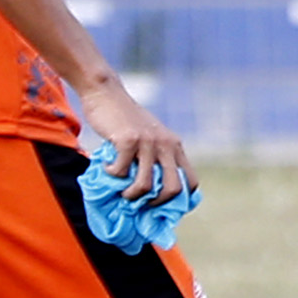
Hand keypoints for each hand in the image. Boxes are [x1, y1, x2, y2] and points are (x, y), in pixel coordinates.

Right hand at [74, 72, 190, 207]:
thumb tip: (149, 194)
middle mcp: (166, 144)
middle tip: (140, 203)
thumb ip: (153, 158)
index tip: (160, 204)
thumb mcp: (148, 138)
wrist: (106, 93)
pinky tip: (106, 166)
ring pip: (145, 185)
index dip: (179, 200)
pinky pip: (121, 172)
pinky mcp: (128, 140)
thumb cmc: (123, 121)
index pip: (191, 182)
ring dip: (130, 195)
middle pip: (174, 189)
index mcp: (175, 146)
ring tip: (120, 190)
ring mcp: (148, 142)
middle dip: (156, 204)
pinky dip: (112, 174)